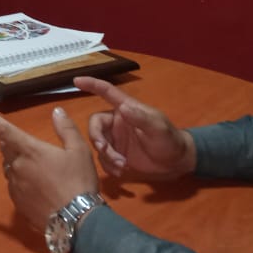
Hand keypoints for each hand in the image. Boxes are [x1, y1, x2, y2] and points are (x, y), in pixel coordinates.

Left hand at [0, 105, 99, 229]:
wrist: (76, 220)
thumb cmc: (78, 181)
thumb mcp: (79, 151)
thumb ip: (66, 129)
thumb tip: (56, 111)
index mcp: (30, 150)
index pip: (6, 131)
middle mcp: (18, 166)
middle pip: (6, 149)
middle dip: (11, 143)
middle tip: (29, 147)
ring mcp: (15, 186)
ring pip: (10, 168)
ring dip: (17, 163)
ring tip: (38, 170)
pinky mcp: (17, 203)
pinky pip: (13, 186)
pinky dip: (21, 182)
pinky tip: (38, 188)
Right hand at [74, 76, 194, 179]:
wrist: (176, 163)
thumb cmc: (169, 139)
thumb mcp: (158, 128)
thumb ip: (141, 118)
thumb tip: (122, 108)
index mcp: (126, 108)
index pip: (106, 92)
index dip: (92, 84)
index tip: (76, 81)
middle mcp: (117, 122)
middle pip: (95, 125)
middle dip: (98, 139)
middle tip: (106, 150)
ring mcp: (116, 139)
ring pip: (98, 144)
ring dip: (106, 156)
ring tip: (122, 166)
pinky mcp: (116, 154)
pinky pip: (104, 158)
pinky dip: (109, 166)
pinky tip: (122, 171)